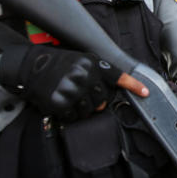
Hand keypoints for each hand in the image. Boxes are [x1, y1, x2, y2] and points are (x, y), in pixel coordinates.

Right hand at [0, 44, 144, 120]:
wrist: (31, 66)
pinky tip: (61, 102)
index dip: (133, 85)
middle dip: (94, 101)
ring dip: (81, 108)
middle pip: (103, 100)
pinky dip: (69, 114)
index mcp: (91, 63)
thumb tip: (108, 93)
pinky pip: (74, 116)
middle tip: (80, 93)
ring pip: (89, 111)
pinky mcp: (61, 102)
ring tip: (69, 96)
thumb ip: (96, 73)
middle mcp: (84, 75)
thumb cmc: (57, 64)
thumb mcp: (80, 60)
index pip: (117, 76)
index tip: (146, 92)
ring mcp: (73, 89)